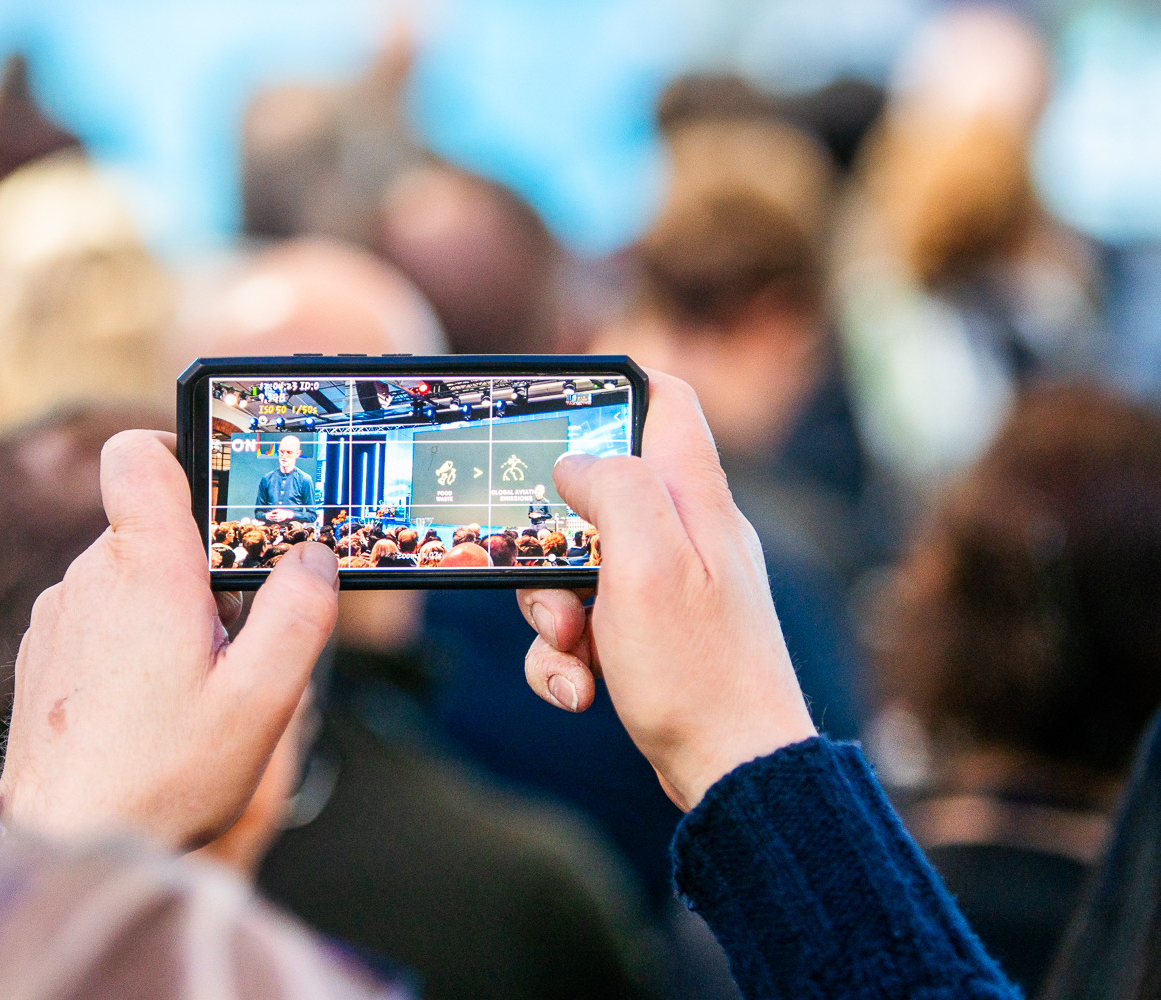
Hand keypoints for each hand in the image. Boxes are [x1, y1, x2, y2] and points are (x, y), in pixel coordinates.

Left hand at [0, 430, 339, 847]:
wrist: (62, 844)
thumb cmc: (162, 777)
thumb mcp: (261, 700)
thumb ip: (298, 616)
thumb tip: (315, 558)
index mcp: (144, 569)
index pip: (136, 456)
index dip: (177, 449)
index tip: (217, 490)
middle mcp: (87, 578)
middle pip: (151, 529)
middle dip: (200, 569)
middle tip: (232, 641)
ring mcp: (56, 615)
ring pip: (125, 578)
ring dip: (164, 610)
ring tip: (190, 688)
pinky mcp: (38, 654)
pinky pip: (95, 618)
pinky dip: (127, 643)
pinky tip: (147, 708)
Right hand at [516, 372, 815, 810]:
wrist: (735, 773)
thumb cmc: (699, 670)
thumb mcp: (648, 563)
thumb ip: (614, 490)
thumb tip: (576, 462)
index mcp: (695, 499)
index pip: (665, 400)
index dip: (611, 389)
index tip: (556, 410)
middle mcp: (686, 535)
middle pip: (595, 497)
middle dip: (551, 545)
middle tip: (553, 587)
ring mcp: (669, 589)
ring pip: (577, 570)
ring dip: (552, 614)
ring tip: (572, 655)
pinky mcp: (652, 638)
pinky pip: (586, 628)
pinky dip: (568, 659)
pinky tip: (581, 691)